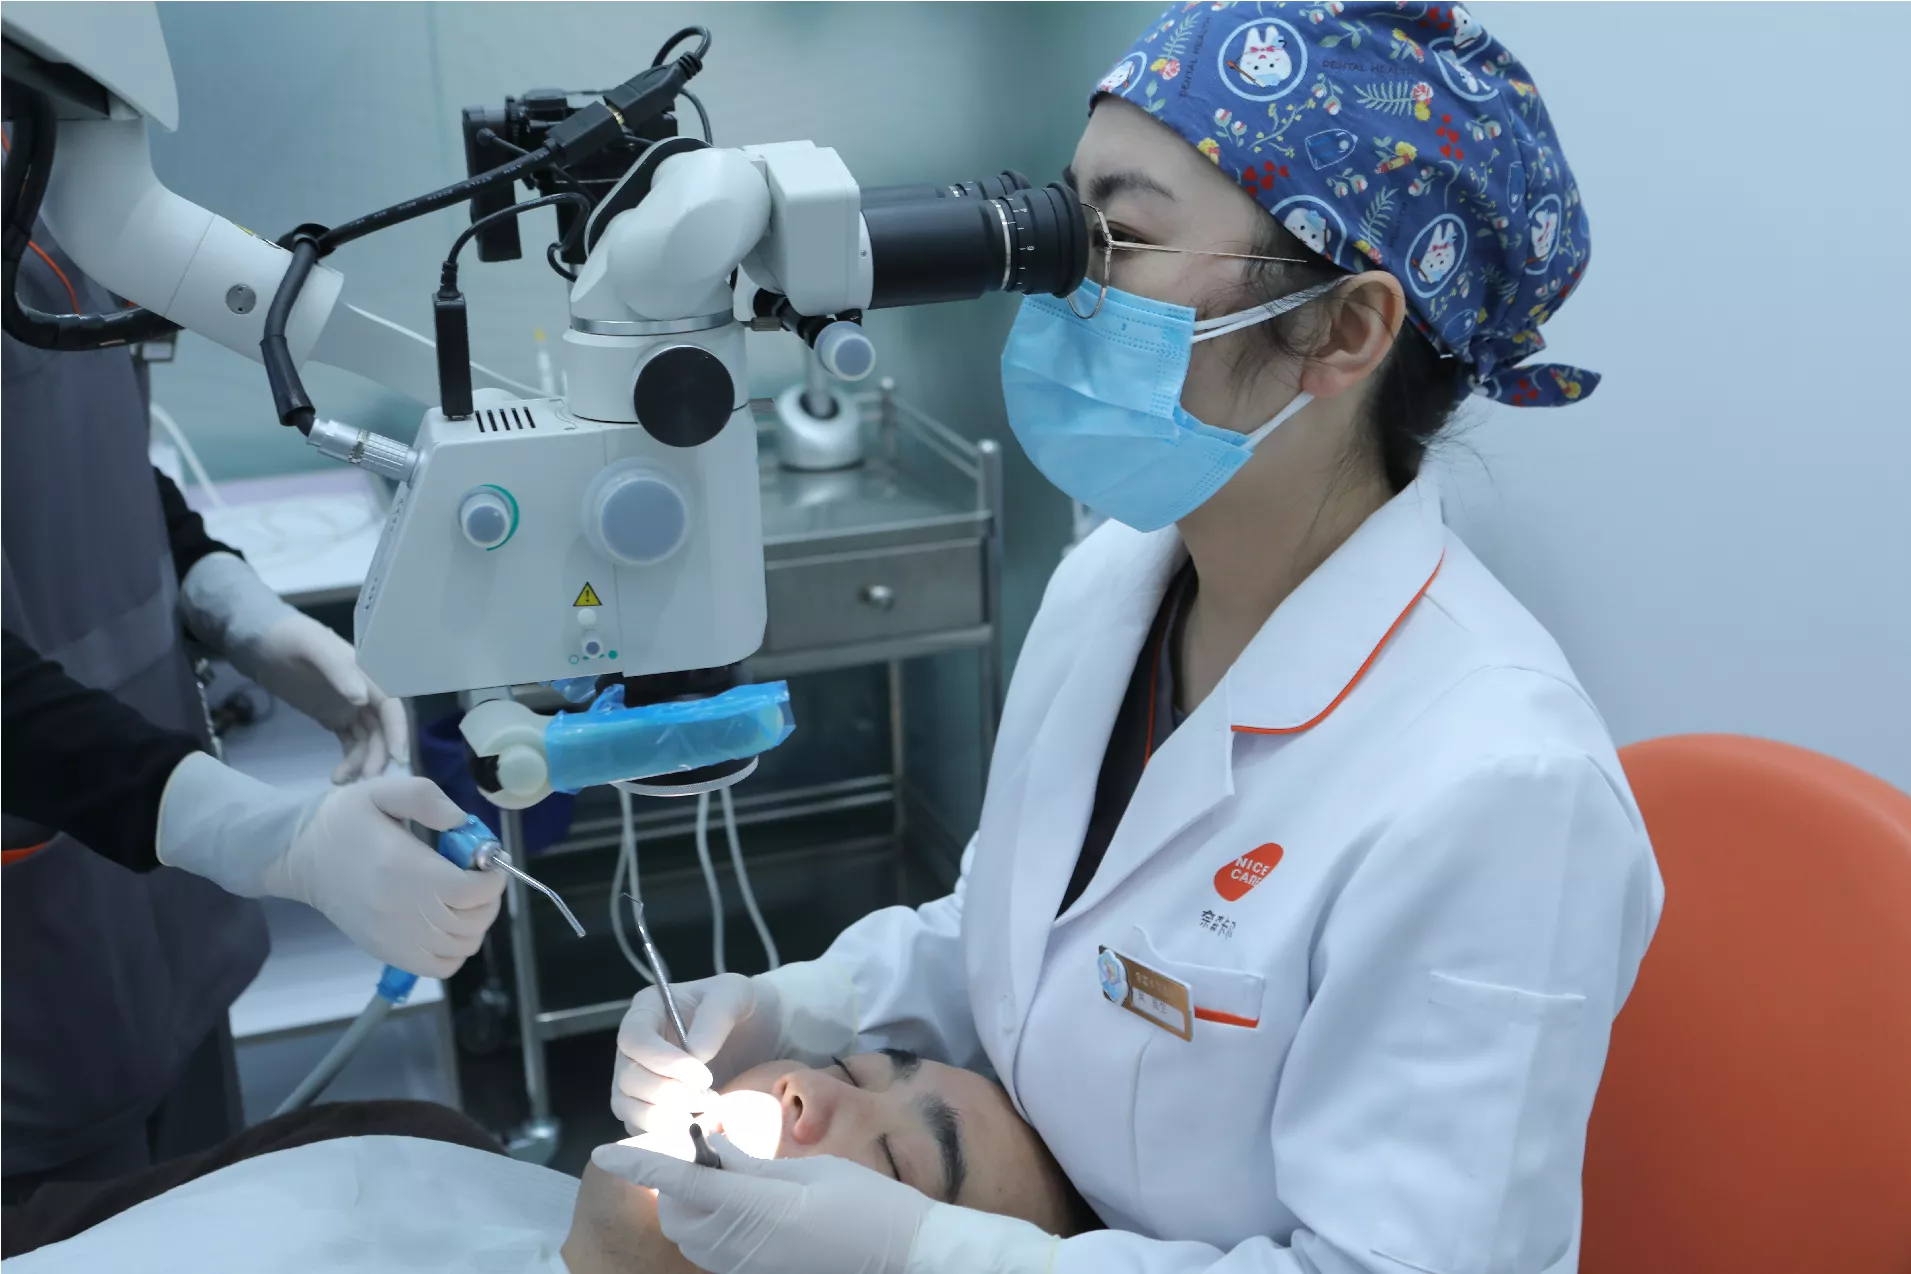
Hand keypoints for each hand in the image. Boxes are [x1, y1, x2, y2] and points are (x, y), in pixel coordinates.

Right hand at [157, 754, 503, 976]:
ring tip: (464, 899)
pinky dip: (456, 951)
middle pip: (473, 921)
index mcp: (407, 870)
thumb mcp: (382, 791)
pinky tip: (448, 925)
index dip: (492, 878)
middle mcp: (403, 910)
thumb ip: (428, 799)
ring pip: (462, 946)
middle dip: (489, 898)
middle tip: (479, 877)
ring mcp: (394, 937)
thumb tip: (463, 823)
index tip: (488, 861)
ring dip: (476, 923)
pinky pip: (439, 967)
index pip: (472, 892)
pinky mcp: (385, 952)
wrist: (299, 854)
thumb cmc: (343, 820)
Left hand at [180, 552, 406, 780]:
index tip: (397, 759)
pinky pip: (350, 743)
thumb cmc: (287, 638)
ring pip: (368, 741)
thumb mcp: (312, 646)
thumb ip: (339, 669)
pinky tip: (338, 776)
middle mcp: (365, 692)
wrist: (257, 642)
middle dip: (379, 755)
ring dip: (362, 762)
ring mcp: (350, 706)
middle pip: (383, 729)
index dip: (398, 731)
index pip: (392, 706)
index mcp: (366, 674)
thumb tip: (361, 700)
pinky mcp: (334, 717)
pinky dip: (350, 761)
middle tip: (365, 781)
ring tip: (342, 781)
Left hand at [592, 1135, 929, 1273]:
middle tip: (698, 1153)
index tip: (607, 1150)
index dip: (642, 1164)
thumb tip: (709, 1148)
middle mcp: (746, 1249)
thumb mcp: (814, 1172)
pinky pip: (712, 1255)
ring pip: (689, 1238)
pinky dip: (706, 1227)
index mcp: (762, 1212)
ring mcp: (751, 1269)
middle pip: (677, 1217)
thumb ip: (753, 1165)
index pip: (685, 1184)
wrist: (904, 1259)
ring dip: (686, 1206)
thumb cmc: (869, 1207)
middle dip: (670, 1184)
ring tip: (718, 1176)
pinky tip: (735, 1204)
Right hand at [612, 973, 781, 1133]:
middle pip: (628, 1078)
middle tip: (711, 1099)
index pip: (634, 1038)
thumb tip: (694, 1054)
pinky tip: (696, 1129)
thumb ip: (715, 1017)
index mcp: (648, 1010)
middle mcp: (634, 1046)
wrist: (760, 1033)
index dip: (662, 1061)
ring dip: (664, 1118)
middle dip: (668, 1094)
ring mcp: (637, 1079)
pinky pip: (640, 1128)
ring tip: (706, 1114)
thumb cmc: (744, 1007)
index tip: (703, 1076)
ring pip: (628, 1107)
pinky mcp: (648, 1107)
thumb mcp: (737, 994)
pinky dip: (664, 1134)